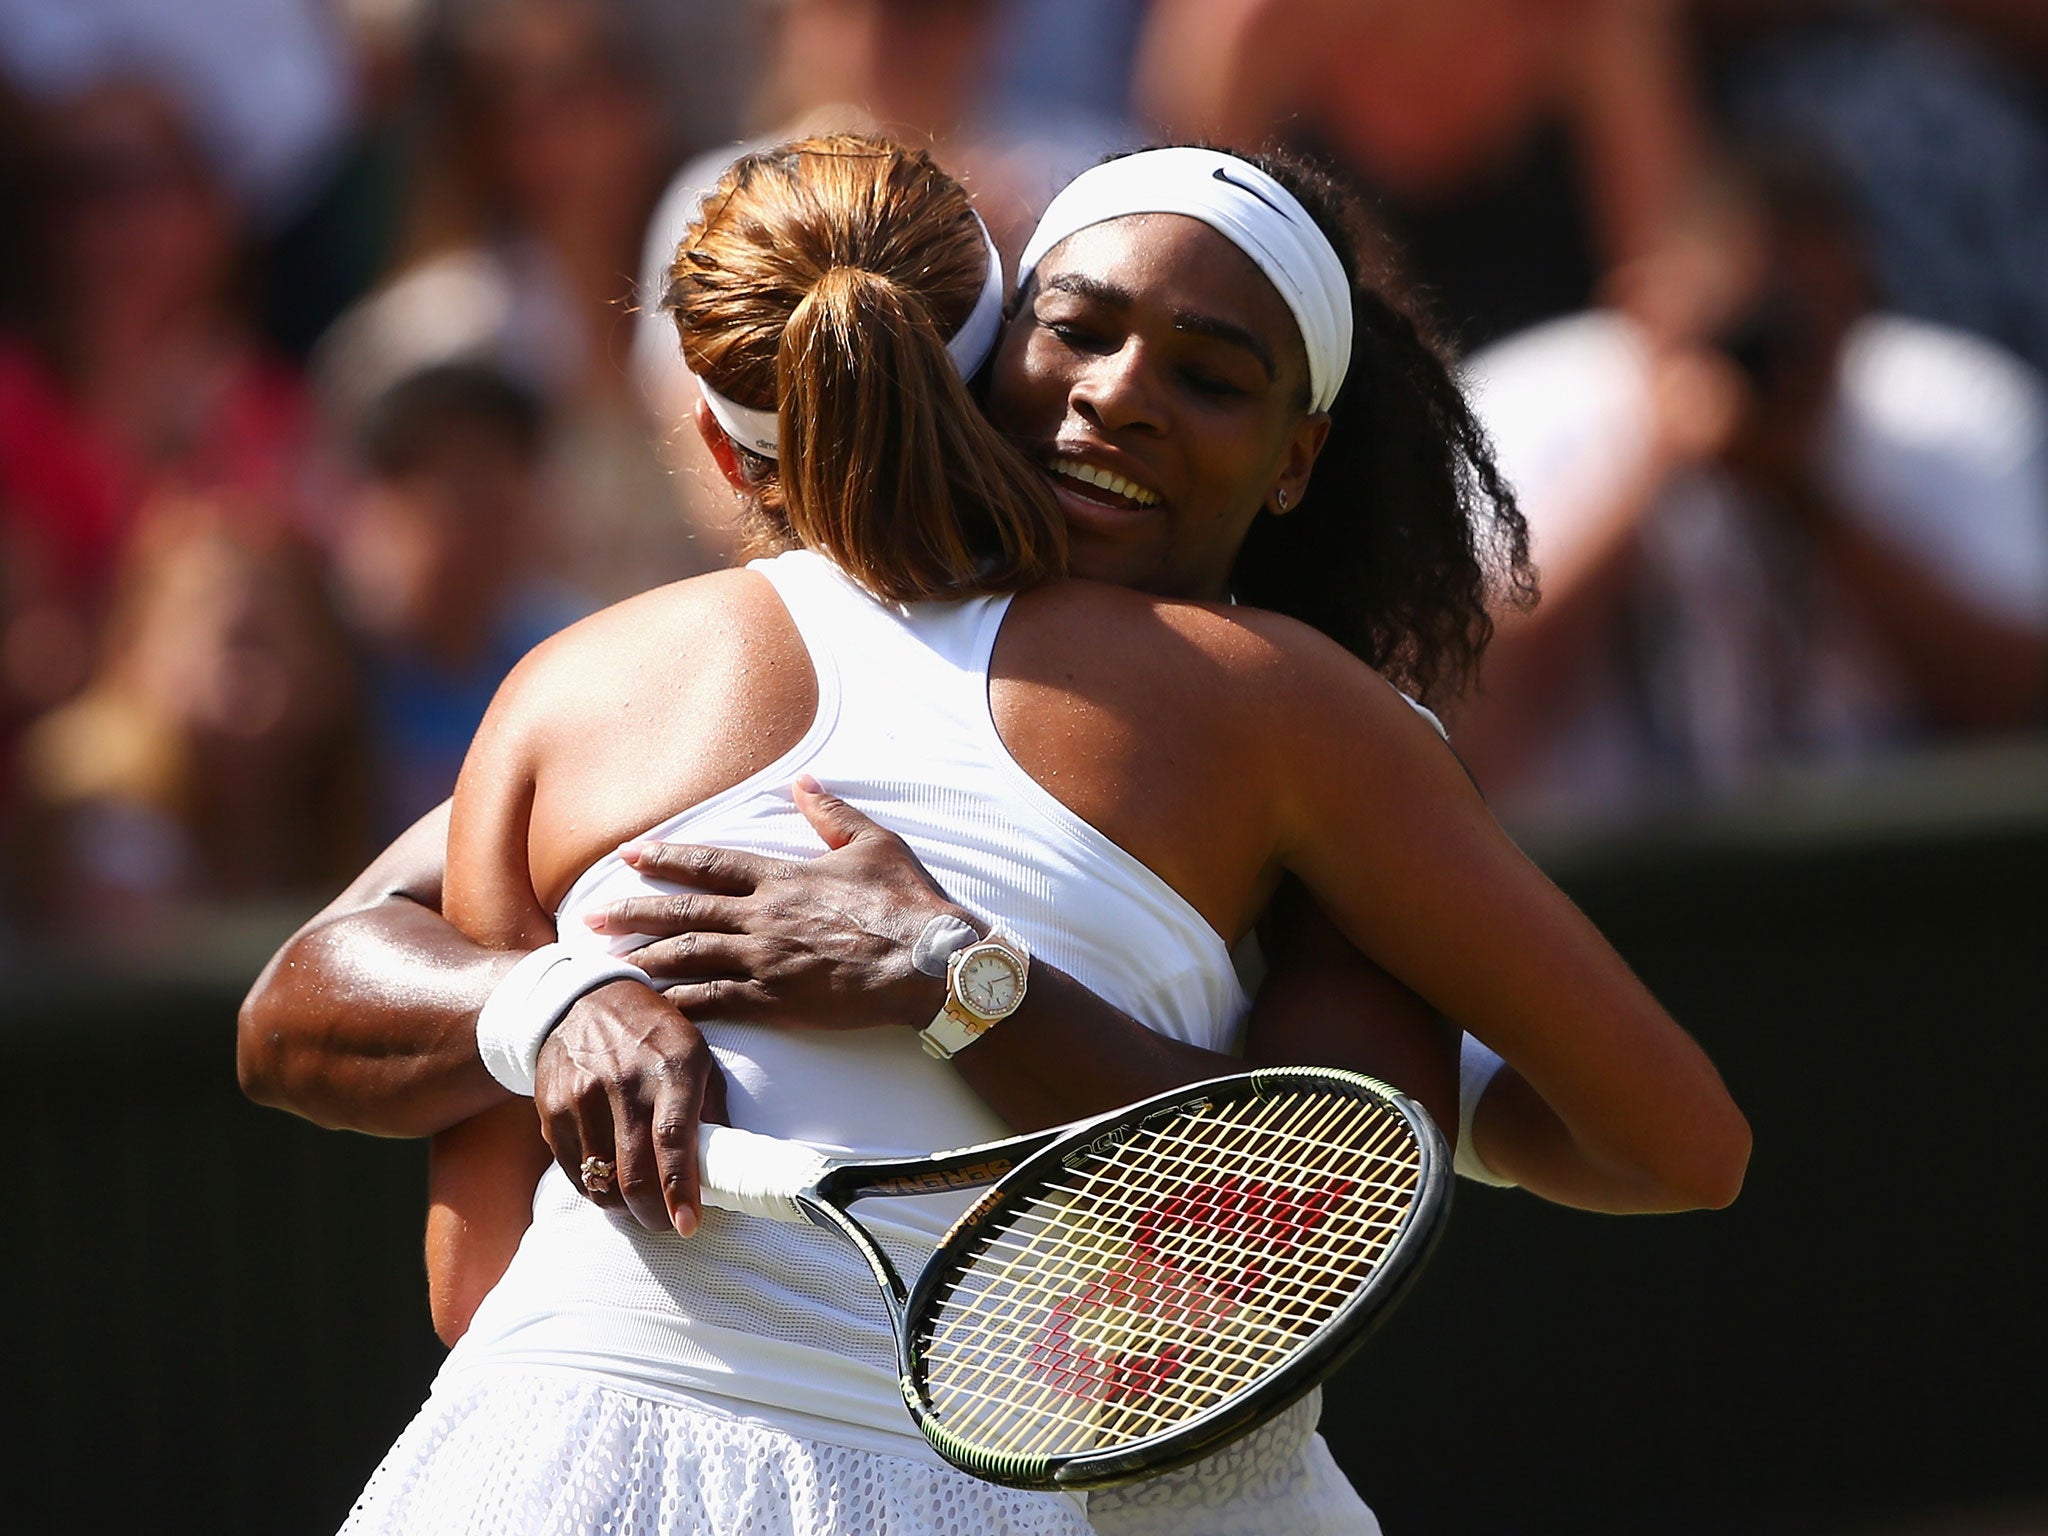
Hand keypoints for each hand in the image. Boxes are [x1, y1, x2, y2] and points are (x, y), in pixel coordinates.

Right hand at [534, 980, 728, 1235]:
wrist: (579, 1001)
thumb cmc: (652, 1033)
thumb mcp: (696, 1053)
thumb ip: (712, 1107)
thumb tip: (725, 1164)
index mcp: (671, 1069)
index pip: (673, 1140)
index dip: (681, 1189)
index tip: (689, 1225)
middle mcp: (623, 1085)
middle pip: (635, 1174)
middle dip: (654, 1214)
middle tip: (668, 1223)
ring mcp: (581, 1099)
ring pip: (603, 1183)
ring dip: (625, 1208)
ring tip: (642, 1204)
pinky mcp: (553, 1113)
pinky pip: (576, 1175)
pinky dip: (598, 1191)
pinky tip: (613, 1183)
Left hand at [587, 776, 966, 1031]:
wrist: (932, 964)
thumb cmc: (910, 903)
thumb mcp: (875, 844)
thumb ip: (832, 814)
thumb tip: (804, 783)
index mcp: (783, 877)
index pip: (710, 864)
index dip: (666, 858)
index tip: (630, 854)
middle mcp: (764, 917)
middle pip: (684, 912)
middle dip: (633, 911)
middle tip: (591, 915)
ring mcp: (766, 962)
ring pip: (688, 957)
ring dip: (643, 957)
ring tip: (606, 961)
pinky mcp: (776, 1002)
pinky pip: (714, 1003)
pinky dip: (677, 1004)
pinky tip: (650, 1008)